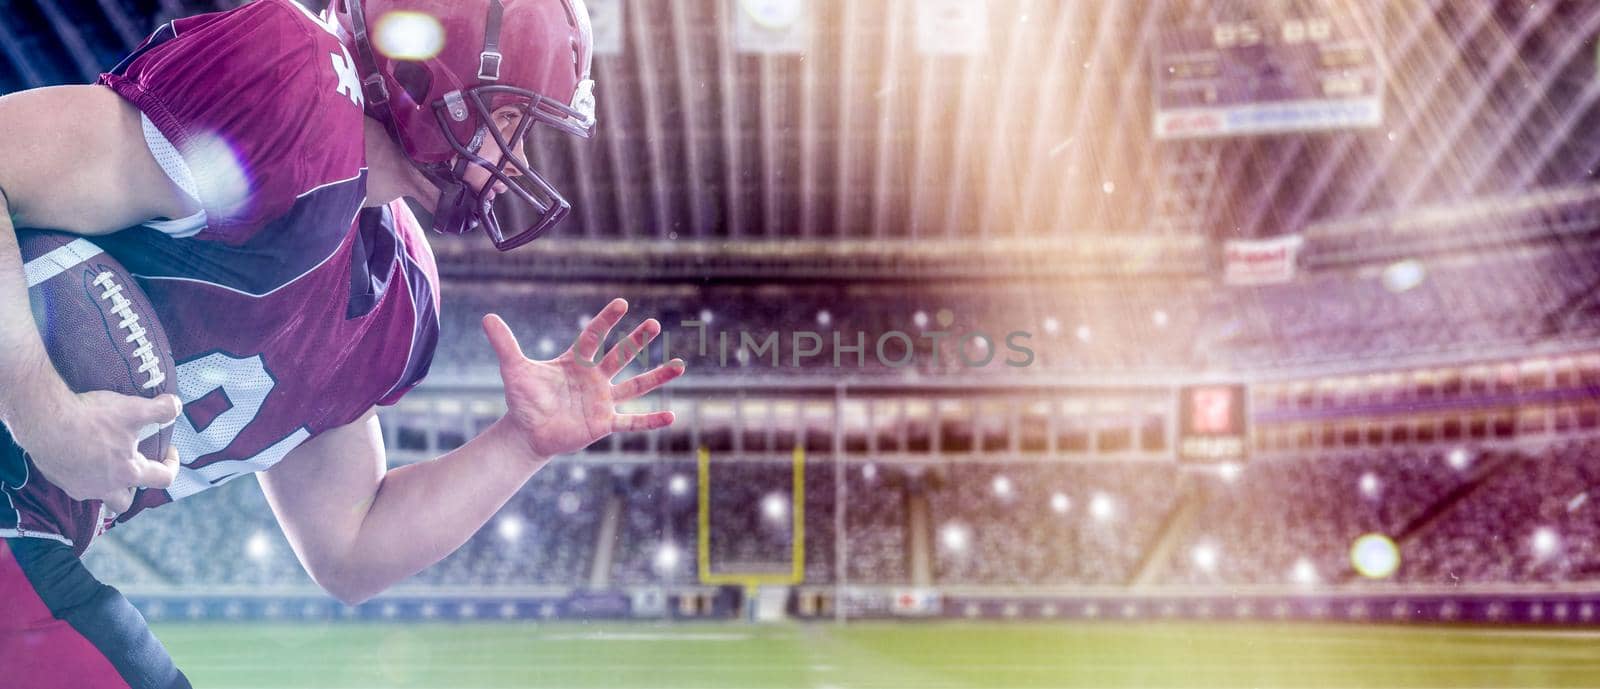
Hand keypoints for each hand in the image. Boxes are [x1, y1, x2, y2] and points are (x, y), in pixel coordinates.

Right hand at [10, 386, 182, 513]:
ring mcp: (79, 487)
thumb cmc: (89, 418)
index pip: (163, 479)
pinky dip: (84, 475)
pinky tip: (82, 455)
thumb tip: (177, 405)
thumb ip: (161, 409)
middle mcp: (104, 487)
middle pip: (125, 502)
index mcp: (128, 473)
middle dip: (134, 489)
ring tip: (108, 463)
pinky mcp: (59, 480)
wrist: (43, 420)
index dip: (172, 464)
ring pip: (99, 495)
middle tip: (133, 466)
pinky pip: (76, 485)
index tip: (169, 449)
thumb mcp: (133, 409)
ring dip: (107, 484)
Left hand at [482, 299, 684, 458]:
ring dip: (656, 376)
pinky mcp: (603, 423)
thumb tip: (486, 317)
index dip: (606, 320)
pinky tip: (671, 417)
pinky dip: (650, 421)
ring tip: (679, 366)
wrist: (528, 432)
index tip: (621, 304)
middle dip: (636, 341)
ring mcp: (602, 400)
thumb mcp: (514, 370)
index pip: (594, 336)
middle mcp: (594, 378)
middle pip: (619, 356)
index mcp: (576, 361)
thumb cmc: (524, 399)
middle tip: (654, 324)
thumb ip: (505, 344)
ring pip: (634, 386)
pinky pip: (631, 421)